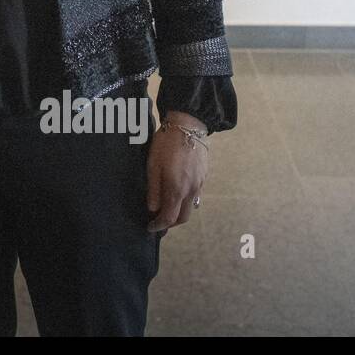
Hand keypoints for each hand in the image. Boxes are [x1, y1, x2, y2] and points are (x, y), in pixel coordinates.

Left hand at [146, 110, 207, 232]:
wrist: (189, 126)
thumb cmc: (166, 145)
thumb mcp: (153, 166)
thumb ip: (153, 190)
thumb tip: (152, 209)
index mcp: (177, 190)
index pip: (169, 218)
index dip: (159, 225)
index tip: (150, 227)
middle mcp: (191, 191)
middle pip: (183, 217)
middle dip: (171, 223)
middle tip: (158, 222)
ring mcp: (200, 184)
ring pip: (191, 207)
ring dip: (179, 212)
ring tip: (166, 208)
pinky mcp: (204, 177)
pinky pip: (195, 196)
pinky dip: (185, 201)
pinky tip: (177, 194)